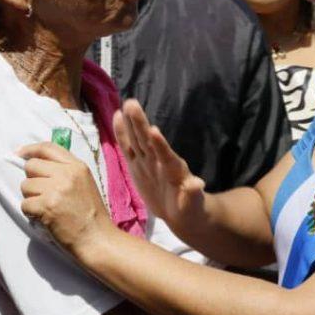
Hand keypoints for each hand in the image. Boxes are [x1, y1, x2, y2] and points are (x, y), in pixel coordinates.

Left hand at [19, 141, 114, 252]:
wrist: (97, 238)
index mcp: (78, 166)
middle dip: (32, 180)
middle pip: (32, 166)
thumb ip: (65, 171)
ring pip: (26, 185)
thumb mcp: (84, 183)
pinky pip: (25, 204)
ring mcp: (57, 189)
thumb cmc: (91, 214)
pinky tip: (45, 218)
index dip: (31, 149)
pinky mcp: (47, 206)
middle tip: (42, 193)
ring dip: (31, 198)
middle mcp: (67, 174)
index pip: (48, 148)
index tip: (20, 153)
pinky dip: (31, 213)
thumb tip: (37, 163)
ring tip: (47, 207)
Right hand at [113, 100, 207, 232]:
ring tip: (127, 104)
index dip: (160, 145)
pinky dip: (122, 134)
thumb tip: (197, 184)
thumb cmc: (190, 207)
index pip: (166, 156)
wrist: (181, 211)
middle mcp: (159, 161)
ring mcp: (147, 161)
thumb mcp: (193, 203)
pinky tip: (117, 116)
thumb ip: (193, 193)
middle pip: (148, 141)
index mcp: (174, 169)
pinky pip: (127, 148)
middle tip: (132, 104)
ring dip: (132, 123)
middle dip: (140, 124)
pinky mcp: (136, 165)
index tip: (153, 130)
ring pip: (138, 140)